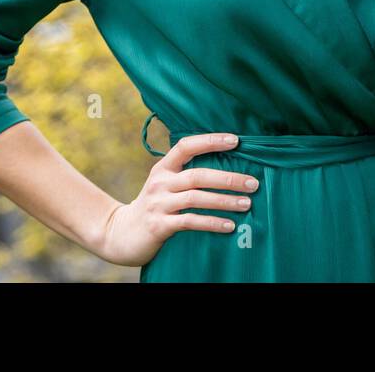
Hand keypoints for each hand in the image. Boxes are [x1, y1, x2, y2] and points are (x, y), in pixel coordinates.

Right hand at [96, 132, 258, 266]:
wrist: (121, 234)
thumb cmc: (154, 206)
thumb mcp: (165, 185)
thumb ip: (187, 175)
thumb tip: (228, 169)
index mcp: (163, 168)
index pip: (186, 146)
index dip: (210, 141)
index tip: (236, 140)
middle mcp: (160, 183)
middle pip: (197, 175)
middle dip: (228, 179)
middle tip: (253, 183)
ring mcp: (158, 204)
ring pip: (196, 198)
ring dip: (224, 201)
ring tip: (246, 203)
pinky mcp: (159, 225)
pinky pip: (190, 222)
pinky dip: (211, 222)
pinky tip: (229, 225)